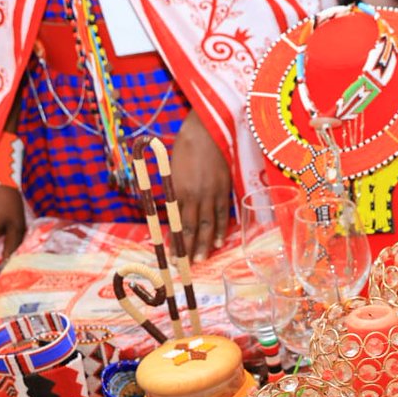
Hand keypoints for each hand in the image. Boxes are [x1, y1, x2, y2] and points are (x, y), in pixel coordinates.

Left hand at [170, 110, 231, 261]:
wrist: (207, 131)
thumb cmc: (185, 147)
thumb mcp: (172, 171)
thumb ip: (174, 193)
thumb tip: (172, 211)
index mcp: (179, 191)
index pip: (177, 223)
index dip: (176, 241)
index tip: (173, 256)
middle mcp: (196, 196)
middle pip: (193, 228)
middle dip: (190, 248)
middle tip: (187, 265)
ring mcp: (212, 193)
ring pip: (209, 225)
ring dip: (206, 244)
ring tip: (202, 259)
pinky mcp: (225, 189)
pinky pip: (223, 214)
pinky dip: (221, 229)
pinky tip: (219, 241)